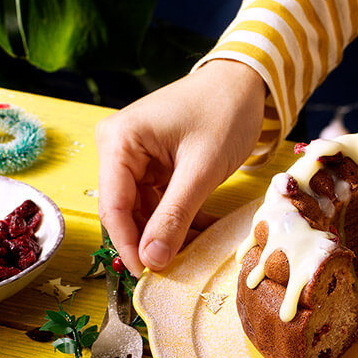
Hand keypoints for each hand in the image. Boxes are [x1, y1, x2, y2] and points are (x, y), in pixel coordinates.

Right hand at [95, 60, 266, 274]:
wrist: (244, 82)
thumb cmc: (223, 112)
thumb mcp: (201, 169)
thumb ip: (175, 215)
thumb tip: (152, 260)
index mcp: (119, 142)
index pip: (113, 206)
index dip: (128, 245)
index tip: (147, 275)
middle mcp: (118, 149)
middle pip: (125, 211)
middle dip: (150, 242)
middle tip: (175, 270)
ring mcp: (135, 157)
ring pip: (144, 212)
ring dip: (169, 234)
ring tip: (195, 253)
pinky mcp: (153, 165)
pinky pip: (160, 203)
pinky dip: (180, 220)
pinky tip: (202, 234)